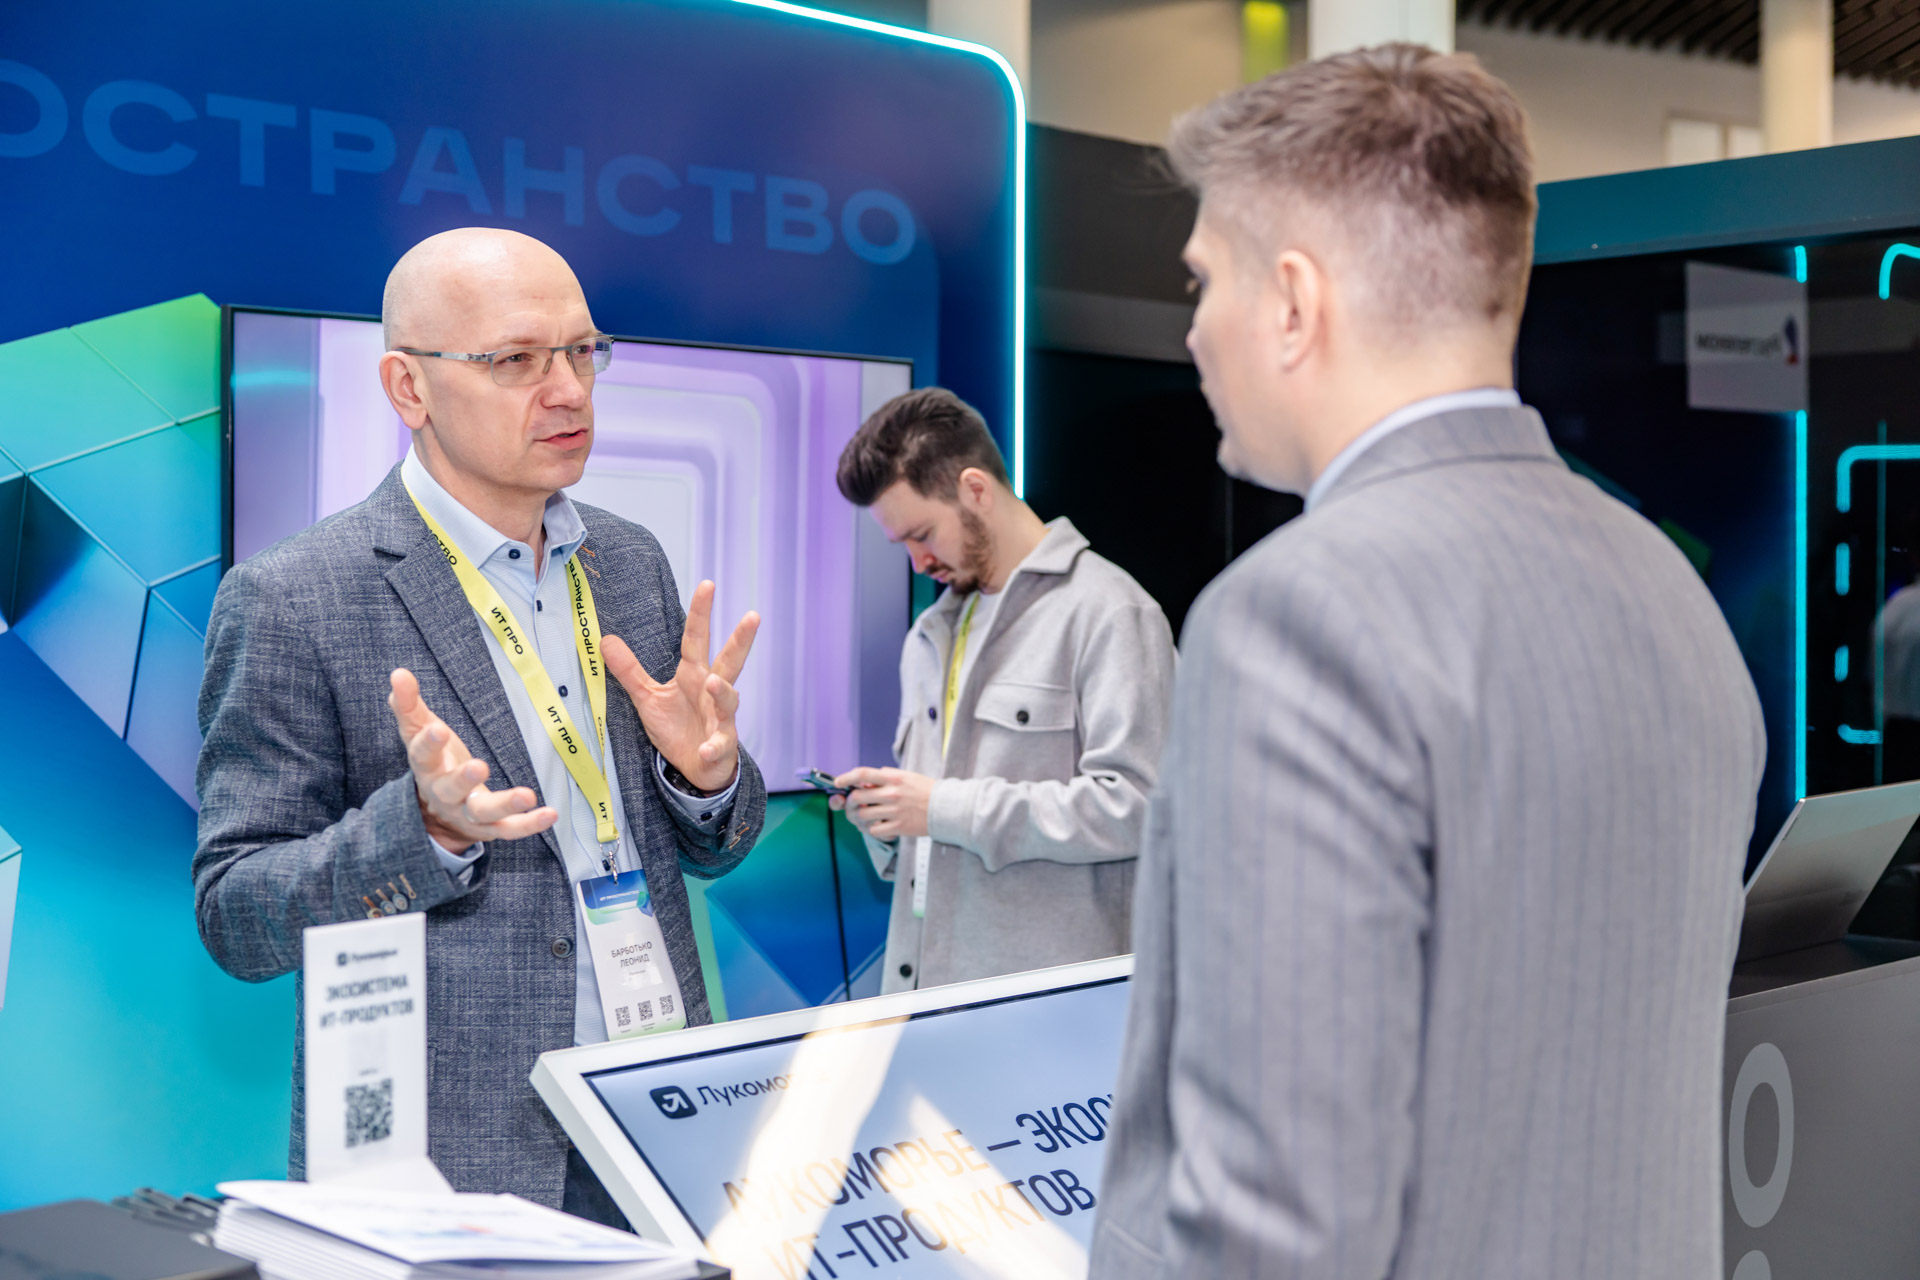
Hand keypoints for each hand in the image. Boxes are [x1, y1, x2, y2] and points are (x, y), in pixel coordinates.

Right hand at [388, 669, 557, 847]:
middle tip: (478, 766)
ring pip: (483, 812)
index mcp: (427, 769)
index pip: (421, 756)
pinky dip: (529, 824)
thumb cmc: (434, 763)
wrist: (436, 815)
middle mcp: (444, 794)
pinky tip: (550, 813)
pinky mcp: (491, 828)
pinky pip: (510, 830)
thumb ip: (409, 705)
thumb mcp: (419, 733)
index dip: (428, 743)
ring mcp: (467, 814)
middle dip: (463, 779)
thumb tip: (398, 673)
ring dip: (504, 804)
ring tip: (526, 795)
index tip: (436, 729)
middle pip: (450, 789)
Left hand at [605, 580, 759, 792]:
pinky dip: (713, 746)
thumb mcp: (647, 698)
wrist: (697, 768)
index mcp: (694, 675)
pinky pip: (719, 744)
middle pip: (730, 660)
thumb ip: (629, 671)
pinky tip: (705, 749)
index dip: (701, 612)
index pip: (696, 638)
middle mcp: (712, 691)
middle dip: (741, 640)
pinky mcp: (720, 745)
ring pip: (729, 700)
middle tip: (753, 616)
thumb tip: (604, 639)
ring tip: (715, 683)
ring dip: (723, 692)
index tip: (708, 584)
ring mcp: (720, 718)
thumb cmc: (677, 727)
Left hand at [831, 767, 933, 840]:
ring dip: (859, 816)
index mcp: (893, 778)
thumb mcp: (907, 776)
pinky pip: (874, 830)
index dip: (846, 777)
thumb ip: (886, 777)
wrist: (946, 808)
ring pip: (862, 815)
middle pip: (857, 797)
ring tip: (865, 816)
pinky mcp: (898, 827)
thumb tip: (866, 780)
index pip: (862, 774)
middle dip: (850, 801)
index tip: (839, 782)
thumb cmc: (926, 790)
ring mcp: (894, 811)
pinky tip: (878, 825)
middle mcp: (891, 793)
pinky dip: (872, 828)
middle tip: (852, 804)